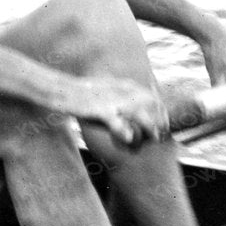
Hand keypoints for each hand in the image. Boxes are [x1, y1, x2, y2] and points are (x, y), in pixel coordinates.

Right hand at [55, 75, 169, 147]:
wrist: (61, 89)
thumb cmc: (83, 93)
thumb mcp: (105, 88)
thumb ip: (121, 93)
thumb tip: (135, 104)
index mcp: (124, 85)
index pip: (152, 96)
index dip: (161, 110)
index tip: (165, 124)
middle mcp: (121, 90)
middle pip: (151, 103)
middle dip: (160, 119)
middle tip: (163, 134)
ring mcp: (111, 99)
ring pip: (139, 112)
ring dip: (149, 126)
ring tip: (153, 138)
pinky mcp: (99, 109)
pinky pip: (116, 121)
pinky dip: (125, 130)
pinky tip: (129, 139)